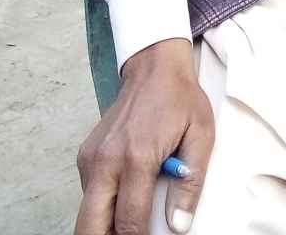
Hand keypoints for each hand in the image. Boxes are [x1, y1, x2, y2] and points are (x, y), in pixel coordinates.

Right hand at [76, 38, 214, 234]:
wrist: (154, 66)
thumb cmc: (179, 99)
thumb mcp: (200, 136)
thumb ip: (191, 185)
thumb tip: (179, 224)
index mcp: (137, 157)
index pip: (128, 221)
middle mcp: (107, 160)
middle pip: (90, 226)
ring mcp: (91, 158)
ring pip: (86, 213)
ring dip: (104, 223)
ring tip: (132, 216)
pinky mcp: (85, 155)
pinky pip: (88, 194)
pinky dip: (102, 204)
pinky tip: (125, 194)